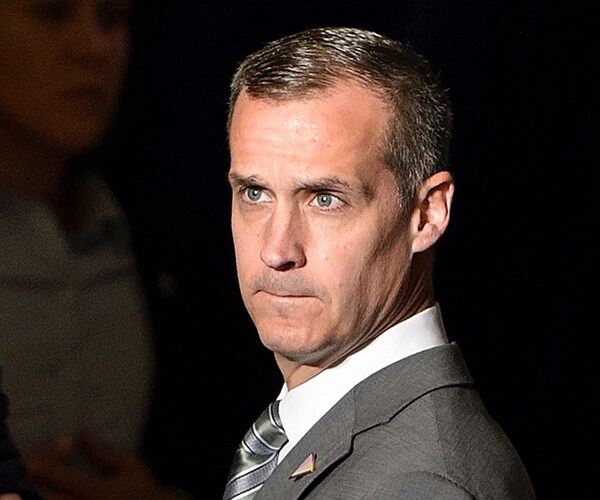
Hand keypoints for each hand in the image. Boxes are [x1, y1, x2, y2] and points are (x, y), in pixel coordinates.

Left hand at [25, 435, 185, 499]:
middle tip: (32, 463)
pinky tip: (48, 488)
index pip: (63, 477)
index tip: (45, 451)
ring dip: (37, 489)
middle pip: (46, 494)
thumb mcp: (130, 466)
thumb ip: (105, 454)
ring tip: (35, 475)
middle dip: (34, 478)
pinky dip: (46, 495)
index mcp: (96, 492)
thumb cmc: (142, 489)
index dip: (49, 462)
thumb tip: (84, 436)